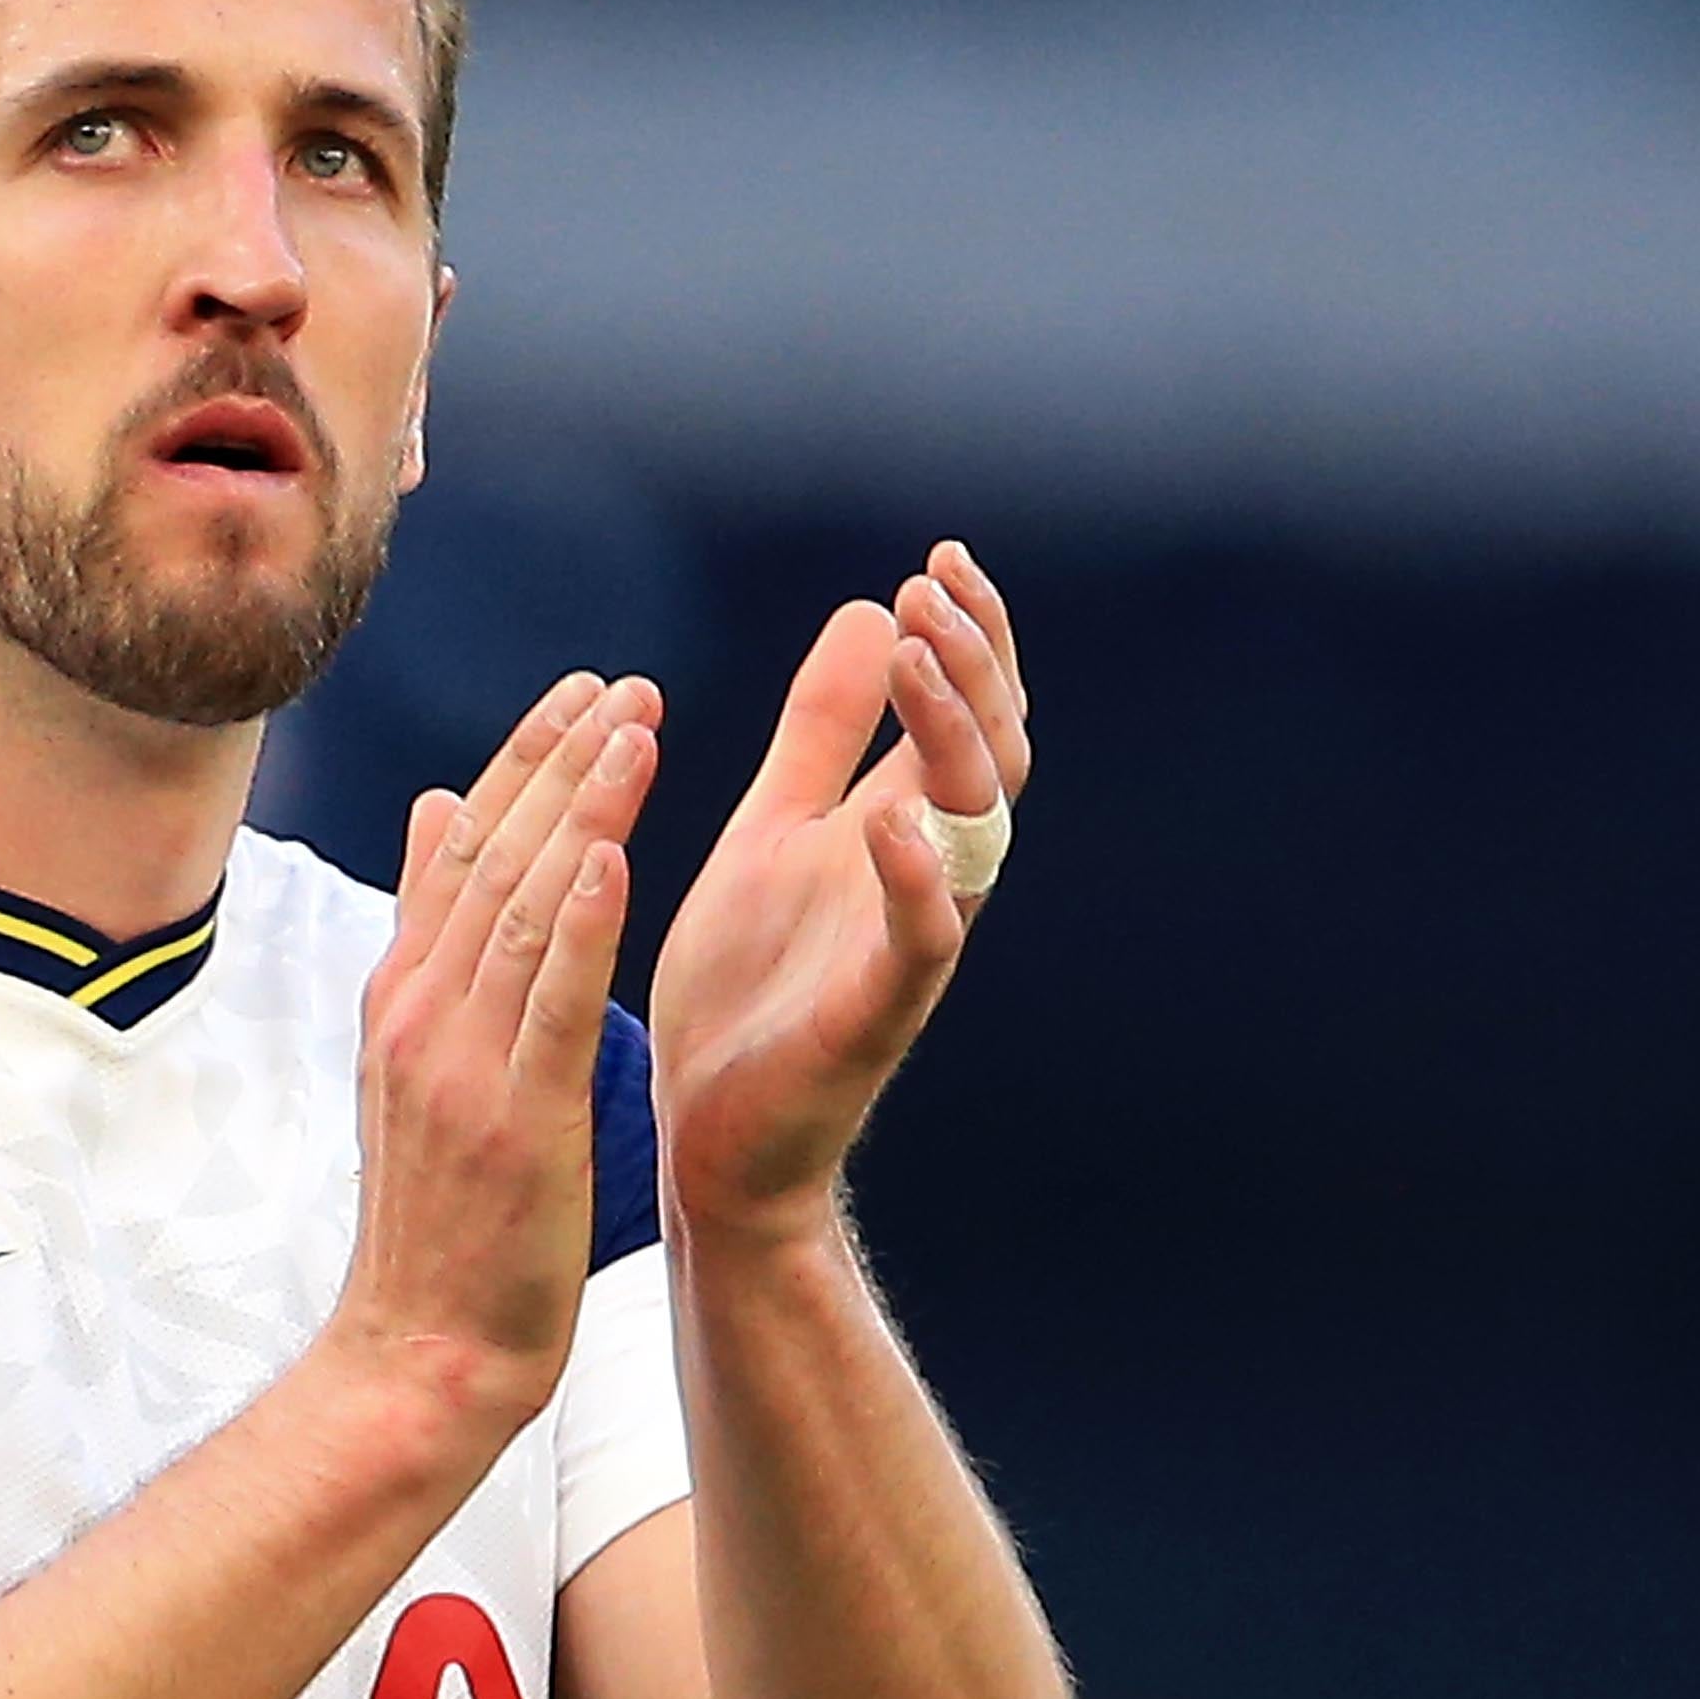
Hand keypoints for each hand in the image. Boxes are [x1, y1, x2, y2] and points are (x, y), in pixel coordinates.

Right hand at [328, 671, 661, 1425]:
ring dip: (582, 810)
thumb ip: (431, 941)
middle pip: (494, 858)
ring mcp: (461, 1062)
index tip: (582, 693)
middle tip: (626, 684)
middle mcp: (422, 1012)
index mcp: (403, 997)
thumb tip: (438, 814)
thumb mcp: (418, 1064)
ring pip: (525, 908)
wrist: (419, 1352)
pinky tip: (615, 854)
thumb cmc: (440, 1220)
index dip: (524, 764)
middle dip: (561, 761)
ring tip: (637, 729)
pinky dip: (582, 922)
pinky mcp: (515, 1116)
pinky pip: (552, 1002)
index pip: (465, 851)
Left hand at [650, 542, 1029, 1241]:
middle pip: (992, 756)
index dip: (968, 639)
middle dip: (973, 667)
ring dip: (952, 737)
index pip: (967, 716)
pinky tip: (894, 821)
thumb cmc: (747, 987)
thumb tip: (873, 609)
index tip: (935, 563)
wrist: (707, 1135)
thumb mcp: (775, 825)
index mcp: (895, 830)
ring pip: (974, 831)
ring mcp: (904, 948)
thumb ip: (823, 731)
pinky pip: (922, 945)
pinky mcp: (871, 1018)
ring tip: (918, 656)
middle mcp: (920, 880)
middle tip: (933, 591)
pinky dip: (916, 882)